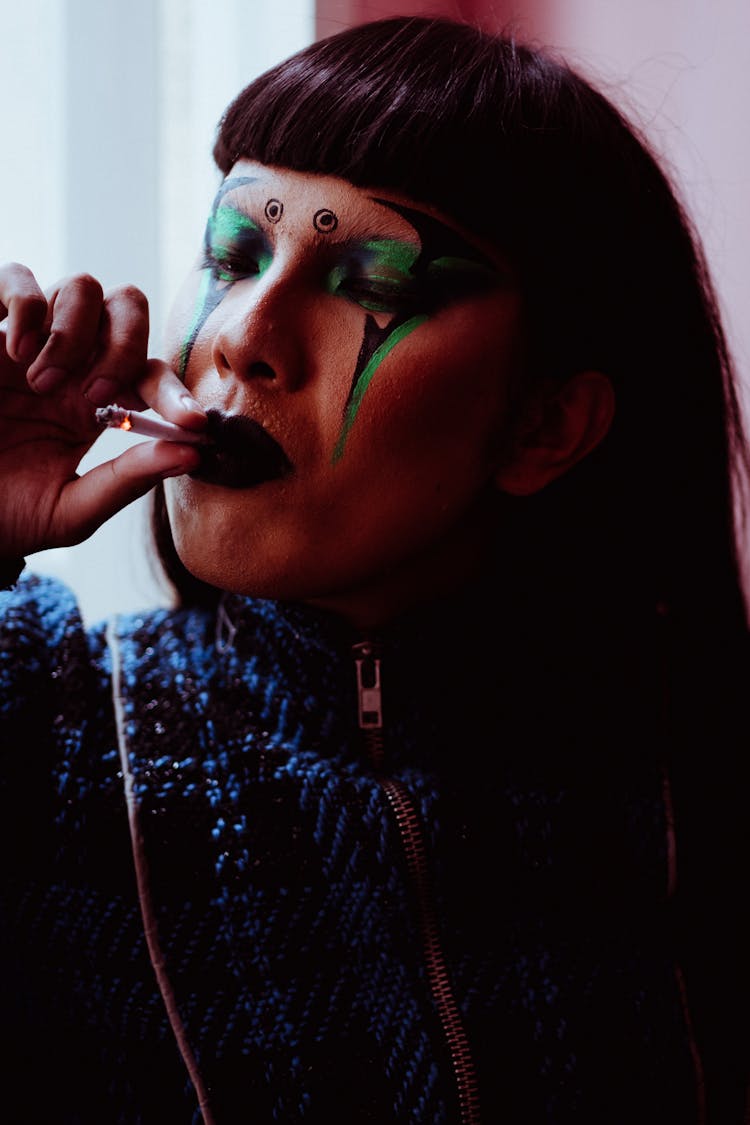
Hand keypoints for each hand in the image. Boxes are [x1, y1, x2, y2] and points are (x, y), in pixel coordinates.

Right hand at [0, 262, 205, 558]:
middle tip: (97, 396)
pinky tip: (18, 352)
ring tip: (43, 383)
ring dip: (74, 334)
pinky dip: (27, 306)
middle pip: (129, 307)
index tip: (192, 425)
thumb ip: (128, 480)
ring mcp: (32, 340)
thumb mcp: (72, 510)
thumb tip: (193, 454)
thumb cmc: (9, 514)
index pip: (154, 376)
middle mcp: (74, 363)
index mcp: (100, 403)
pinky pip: (15, 277)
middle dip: (127, 346)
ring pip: (83, 286)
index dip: (178, 395)